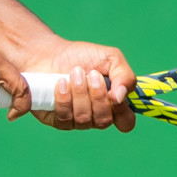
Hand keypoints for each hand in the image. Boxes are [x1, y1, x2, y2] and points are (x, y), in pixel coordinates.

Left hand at [17, 39, 135, 131]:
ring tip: (74, 73)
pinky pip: (64, 118)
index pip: (126, 123)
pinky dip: (64, 99)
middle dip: (97, 95)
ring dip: (80, 93)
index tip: (113, 93)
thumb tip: (121, 97)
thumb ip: (125, 76)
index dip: (122, 112)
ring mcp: (77, 120)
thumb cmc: (82, 57)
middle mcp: (96, 116)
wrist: (50, 53)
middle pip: (104, 121)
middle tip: (90, 73)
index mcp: (113, 104)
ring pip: (84, 119)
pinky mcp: (58, 120)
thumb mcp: (111, 58)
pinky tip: (61, 83)